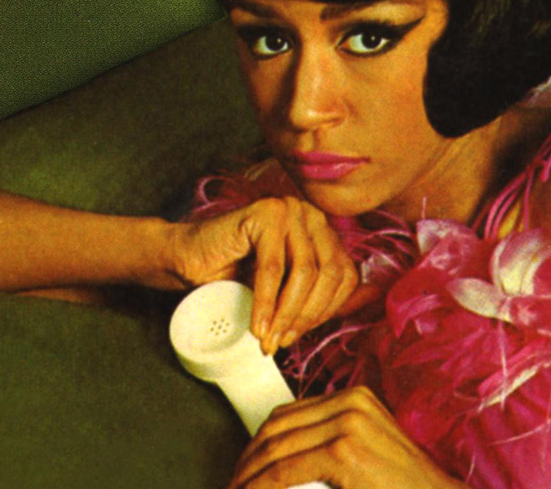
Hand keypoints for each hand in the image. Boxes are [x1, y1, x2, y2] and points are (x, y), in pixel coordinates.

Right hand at [168, 197, 379, 353]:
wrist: (186, 258)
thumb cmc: (235, 275)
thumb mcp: (285, 288)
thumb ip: (317, 292)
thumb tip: (364, 303)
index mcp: (323, 231)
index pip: (344, 275)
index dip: (326, 311)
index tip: (299, 335)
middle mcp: (311, 216)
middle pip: (328, 274)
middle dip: (306, 316)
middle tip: (282, 341)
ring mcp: (290, 209)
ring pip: (304, 272)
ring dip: (287, 313)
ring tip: (269, 338)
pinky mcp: (266, 212)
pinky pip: (274, 268)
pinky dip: (266, 302)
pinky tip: (258, 324)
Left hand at [228, 386, 469, 488]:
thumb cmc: (404, 484)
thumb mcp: (370, 448)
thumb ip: (337, 440)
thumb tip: (293, 456)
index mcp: (355, 397)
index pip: (289, 414)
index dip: (258, 443)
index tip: (246, 469)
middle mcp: (351, 402)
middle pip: (277, 427)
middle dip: (247, 460)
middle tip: (235, 484)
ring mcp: (348, 423)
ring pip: (276, 447)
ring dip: (248, 475)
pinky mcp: (344, 450)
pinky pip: (285, 469)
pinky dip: (260, 485)